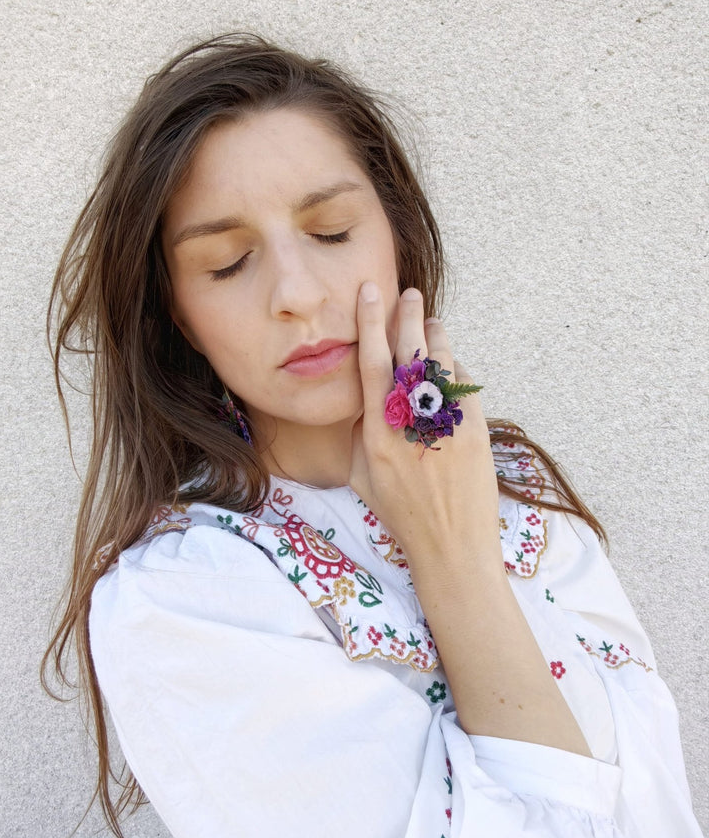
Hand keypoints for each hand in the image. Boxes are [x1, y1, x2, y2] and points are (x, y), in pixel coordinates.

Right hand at [349, 283, 501, 577]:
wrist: (450, 545)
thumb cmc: (401, 513)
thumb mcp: (361, 476)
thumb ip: (361, 432)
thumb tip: (369, 396)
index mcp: (378, 431)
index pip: (373, 362)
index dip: (370, 322)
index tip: (370, 293)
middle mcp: (411, 422)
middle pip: (409, 352)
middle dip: (407, 315)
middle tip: (408, 293)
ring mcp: (447, 424)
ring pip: (441, 363)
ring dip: (435, 336)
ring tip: (430, 321)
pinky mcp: (476, 430)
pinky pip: (465, 385)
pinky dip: (456, 369)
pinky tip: (450, 364)